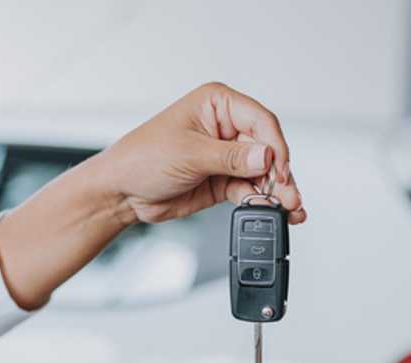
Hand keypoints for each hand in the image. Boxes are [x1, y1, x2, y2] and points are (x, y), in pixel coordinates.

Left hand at [100, 82, 304, 224]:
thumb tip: (267, 156)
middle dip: (280, 174)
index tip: (280, 169)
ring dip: (277, 191)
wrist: (121, 193)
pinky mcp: (223, 180)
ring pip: (263, 173)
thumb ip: (232, 157)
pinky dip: (262, 201)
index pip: (260, 119)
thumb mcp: (189, 154)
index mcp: (216, 104)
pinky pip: (251, 190)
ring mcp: (226, 156)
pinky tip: (273, 211)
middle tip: (288, 196)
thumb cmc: (141, 158)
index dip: (275, 145)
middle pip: (267, 148)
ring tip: (289, 209)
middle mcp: (225, 127)